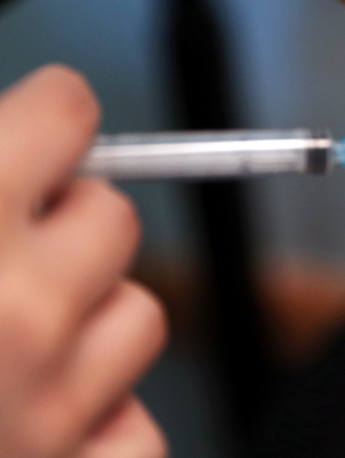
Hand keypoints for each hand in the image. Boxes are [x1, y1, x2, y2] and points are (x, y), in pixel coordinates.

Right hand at [0, 67, 166, 456]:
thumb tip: (30, 135)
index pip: (66, 112)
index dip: (47, 120)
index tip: (43, 131)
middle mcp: (14, 311)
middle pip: (114, 215)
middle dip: (67, 227)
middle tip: (3, 258)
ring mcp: (49, 406)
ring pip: (138, 315)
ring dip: (86, 324)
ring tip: (4, 352)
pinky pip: (136, 425)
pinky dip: (98, 419)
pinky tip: (36, 418)